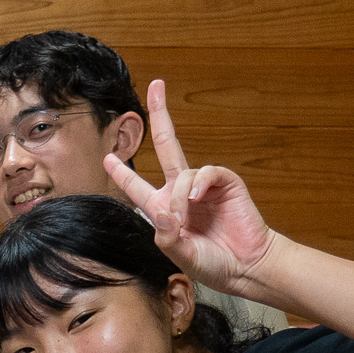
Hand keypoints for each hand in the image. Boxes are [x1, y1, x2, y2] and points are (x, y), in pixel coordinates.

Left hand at [102, 80, 278, 293]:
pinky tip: (197, 199)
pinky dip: (198, 184)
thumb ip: (167, 237)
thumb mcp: (182, 255)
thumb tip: (161, 213)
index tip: (107, 158)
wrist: (246, 267)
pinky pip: (207, 172)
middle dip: (161, 115)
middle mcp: (180, 192)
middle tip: (157, 85)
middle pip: (167, 146)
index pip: (137, 188)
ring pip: (182, 172)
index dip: (122, 174)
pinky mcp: (224, 183)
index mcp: (164, 209)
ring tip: (186, 216)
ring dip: (179, 195)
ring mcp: (203, 186)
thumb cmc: (213, 264)